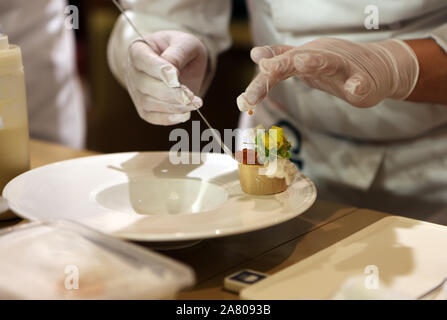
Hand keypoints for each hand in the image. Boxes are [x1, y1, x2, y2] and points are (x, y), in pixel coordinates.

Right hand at [127, 30, 207, 124]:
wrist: (179, 64)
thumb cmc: (181, 50)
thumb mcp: (185, 43)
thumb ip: (178, 53)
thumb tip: (171, 74)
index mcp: (138, 49)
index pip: (143, 60)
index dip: (159, 70)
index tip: (176, 77)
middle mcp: (132, 71)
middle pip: (146, 85)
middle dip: (171, 93)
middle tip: (192, 96)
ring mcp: (136, 92)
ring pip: (149, 103)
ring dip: (174, 106)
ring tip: (195, 103)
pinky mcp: (144, 108)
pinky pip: (152, 117)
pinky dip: (168, 119)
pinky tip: (185, 115)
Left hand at [237, 38, 418, 110]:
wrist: (378, 66)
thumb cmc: (338, 65)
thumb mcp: (306, 60)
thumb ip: (281, 58)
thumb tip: (255, 55)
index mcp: (305, 58)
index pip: (277, 69)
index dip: (259, 84)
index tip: (242, 102)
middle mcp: (321, 58)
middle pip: (297, 60)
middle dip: (280, 65)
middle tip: (265, 68)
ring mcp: (344, 67)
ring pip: (329, 62)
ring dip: (315, 61)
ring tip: (302, 63)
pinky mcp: (364, 79)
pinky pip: (361, 82)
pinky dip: (358, 84)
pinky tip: (355, 88)